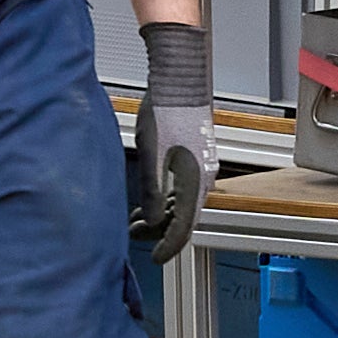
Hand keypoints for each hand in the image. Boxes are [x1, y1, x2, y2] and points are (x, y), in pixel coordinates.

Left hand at [132, 22, 213, 260]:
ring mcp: (201, 168)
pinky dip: (166, 200)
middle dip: (158, 231)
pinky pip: (183, 190)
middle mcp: (203, 179)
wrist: (182, 79)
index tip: (155, 259)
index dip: (168, 246)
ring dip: (160, 215)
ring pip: (183, 204)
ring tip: (135, 220)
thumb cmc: (166, 110)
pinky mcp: (195, 158)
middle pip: (184, 218)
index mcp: (194, 181)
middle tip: (134, 236)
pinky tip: (150, 199)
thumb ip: (151, 191)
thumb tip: (150, 220)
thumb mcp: (151, 154)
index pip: (184, 227)